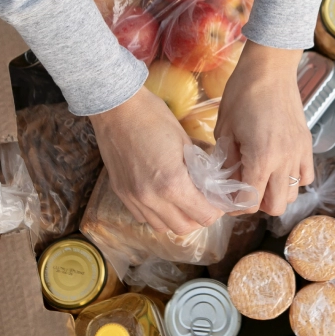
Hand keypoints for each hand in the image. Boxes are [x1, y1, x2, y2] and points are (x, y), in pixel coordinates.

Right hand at [89, 87, 223, 234]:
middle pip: (184, 227)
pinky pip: (143, 217)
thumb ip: (199, 168)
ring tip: (183, 201)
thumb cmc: (154, 117)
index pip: (204, 215)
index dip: (216, 210)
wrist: (116, 108)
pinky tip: (162, 197)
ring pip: (162, 227)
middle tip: (204, 201)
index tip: (218, 200)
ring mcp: (133, 198)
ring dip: (177, 218)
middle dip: (199, 217)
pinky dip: (157, 214)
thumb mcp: (185, 141)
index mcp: (172, 184)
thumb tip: (211, 183)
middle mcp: (151, 199)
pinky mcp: (121, 194)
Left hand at [214, 40, 313, 215]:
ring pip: (292, 194)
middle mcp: (284, 161)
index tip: (227, 198)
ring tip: (261, 179)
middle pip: (276, 206)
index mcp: (261, 158)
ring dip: (275, 193)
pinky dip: (293, 180)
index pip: (250, 201)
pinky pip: (306, 176)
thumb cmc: (241, 94)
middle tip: (243, 190)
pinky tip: (279, 169)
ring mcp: (299, 153)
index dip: (236, 205)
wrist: (270, 69)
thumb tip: (228, 182)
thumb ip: (228, 161)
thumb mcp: (225, 130)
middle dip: (257, 204)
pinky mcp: (307, 145)